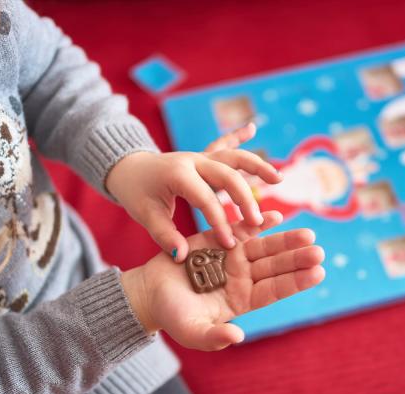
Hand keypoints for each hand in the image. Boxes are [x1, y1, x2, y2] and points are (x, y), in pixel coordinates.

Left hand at [106, 123, 281, 261]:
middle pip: (227, 176)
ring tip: (278, 178)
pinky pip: (224, 144)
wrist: (126, 167)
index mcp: (179, 175)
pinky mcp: (204, 156)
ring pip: (233, 157)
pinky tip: (252, 127)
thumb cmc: (136, 192)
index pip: (206, 200)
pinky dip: (238, 136)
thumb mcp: (145, 215)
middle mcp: (193, 161)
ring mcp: (200, 156)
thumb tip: (181, 257)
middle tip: (258, 221)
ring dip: (256, 166)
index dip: (220, 222)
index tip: (229, 244)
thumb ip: (164, 236)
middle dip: (245, 199)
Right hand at [121, 211, 324, 350]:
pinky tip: (276, 216)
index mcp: (242, 300)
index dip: (296, 281)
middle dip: (297, 258)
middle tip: (318, 250)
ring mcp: (233, 257)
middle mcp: (243, 278)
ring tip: (307, 234)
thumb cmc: (172, 316)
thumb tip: (237, 337)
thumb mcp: (192, 331)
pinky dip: (259, 222)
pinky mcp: (219, 239)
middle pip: (275, 266)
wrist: (149, 292)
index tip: (318, 273)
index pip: (275, 290)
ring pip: (265, 247)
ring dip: (285, 239)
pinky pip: (243, 229)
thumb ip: (214, 337)